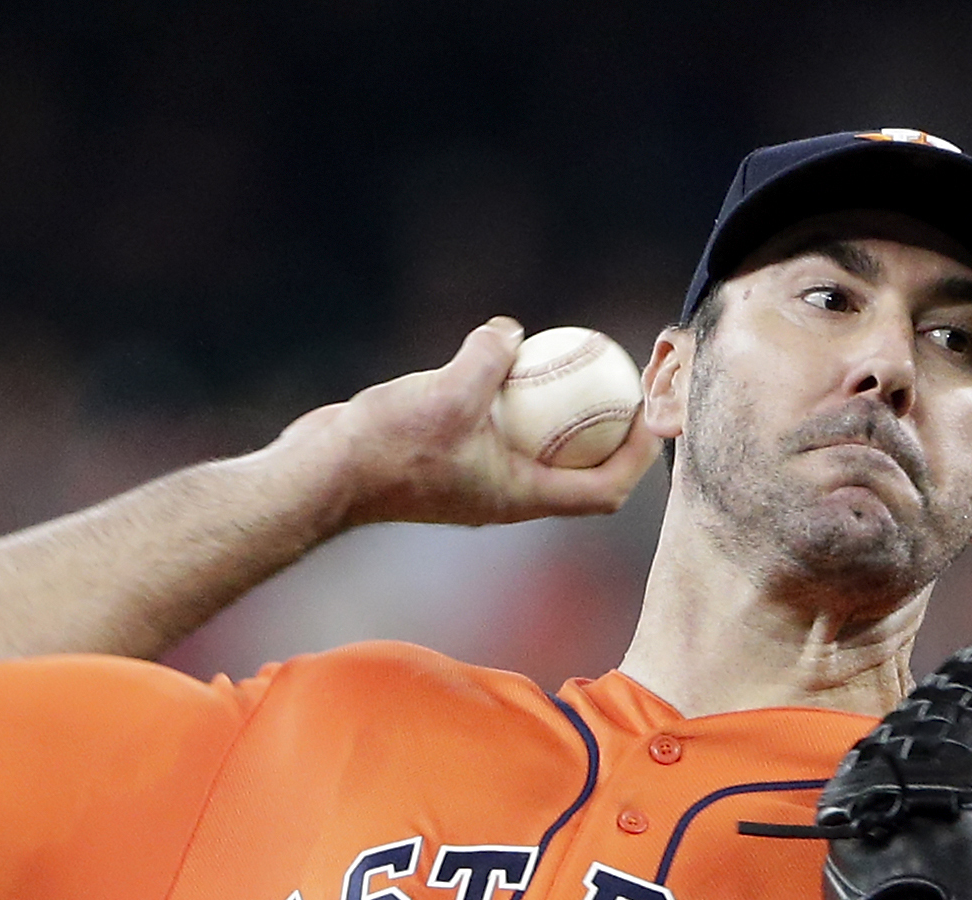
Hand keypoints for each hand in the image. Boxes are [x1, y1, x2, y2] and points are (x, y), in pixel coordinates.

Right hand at [261, 317, 661, 535]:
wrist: (323, 474)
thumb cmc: (385, 448)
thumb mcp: (448, 393)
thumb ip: (489, 358)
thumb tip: (512, 331)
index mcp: (520, 497)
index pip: (604, 492)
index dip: (638, 458)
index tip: (649, 415)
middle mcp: (506, 494)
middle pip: (580, 469)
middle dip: (609, 430)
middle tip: (622, 380)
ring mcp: (478, 478)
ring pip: (537, 446)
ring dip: (559, 411)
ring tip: (572, 361)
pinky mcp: (450, 457)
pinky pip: (497, 426)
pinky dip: (511, 397)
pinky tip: (504, 354)